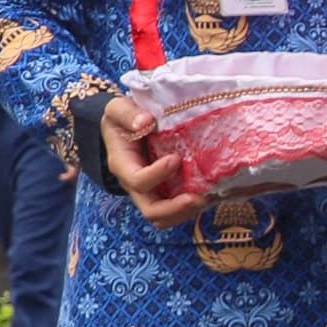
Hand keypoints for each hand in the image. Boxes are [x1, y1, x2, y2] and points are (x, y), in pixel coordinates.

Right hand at [100, 94, 201, 225]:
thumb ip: (127, 113)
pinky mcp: (165, 192)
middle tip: (198, 197)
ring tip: (207, 199)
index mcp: (122, 165)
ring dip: (186, 212)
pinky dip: (192, 207)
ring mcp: (151, 192)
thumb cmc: (122, 118)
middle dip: (175, 208)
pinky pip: (176, 210)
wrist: (127, 126)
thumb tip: (145, 122)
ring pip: (165, 217)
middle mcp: (135, 184)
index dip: (157, 174)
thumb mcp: (117, 109)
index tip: (175, 158)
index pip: (137, 180)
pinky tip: (209, 194)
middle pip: (151, 211)